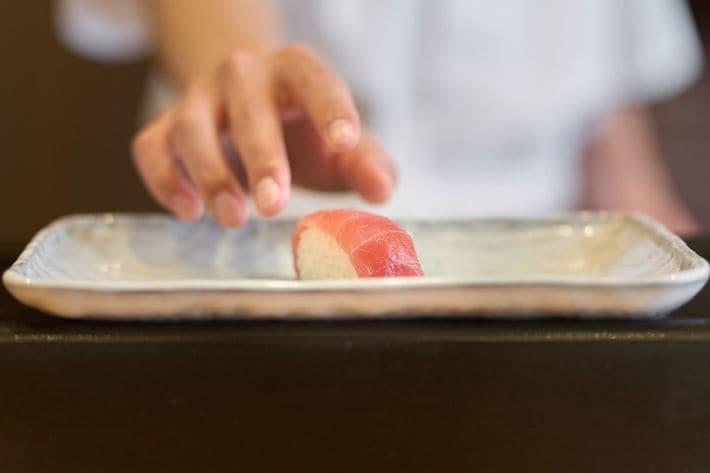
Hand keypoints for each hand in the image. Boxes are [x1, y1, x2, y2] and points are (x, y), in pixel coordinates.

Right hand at [131, 44, 395, 225]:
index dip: (330, 109)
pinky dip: (163, 179)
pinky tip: (188, 211)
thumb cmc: (303, 132)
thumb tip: (381, 191)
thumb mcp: (339, 145)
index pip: (315, 79)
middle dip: (261, 158)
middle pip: (249, 108)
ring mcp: (199, 96)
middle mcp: (243, 74)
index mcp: (295, 70)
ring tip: (233, 218)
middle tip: (273, 206)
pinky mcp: (166, 124)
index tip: (344, 144)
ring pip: (192, 126)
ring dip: (211, 174)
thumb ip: (366, 163)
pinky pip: (150, 146)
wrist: (249, 110)